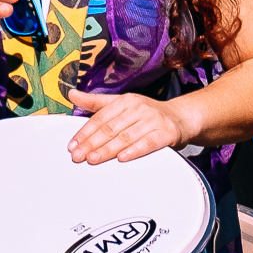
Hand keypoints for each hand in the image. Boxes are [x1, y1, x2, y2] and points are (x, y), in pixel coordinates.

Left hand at [65, 88, 191, 162]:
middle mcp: (138, 108)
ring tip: (93, 159)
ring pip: (126, 137)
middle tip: (77, 156)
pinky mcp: (166, 133)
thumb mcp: (122, 104)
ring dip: (108, 149)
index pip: (100, 118)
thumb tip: (71, 93)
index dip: (85, 132)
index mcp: (124, 101)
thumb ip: (96, 102)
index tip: (72, 145)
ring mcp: (153, 120)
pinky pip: (148, 143)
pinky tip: (122, 158)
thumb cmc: (147, 113)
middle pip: (110, 128)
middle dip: (92, 143)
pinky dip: (134, 150)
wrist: (181, 117)